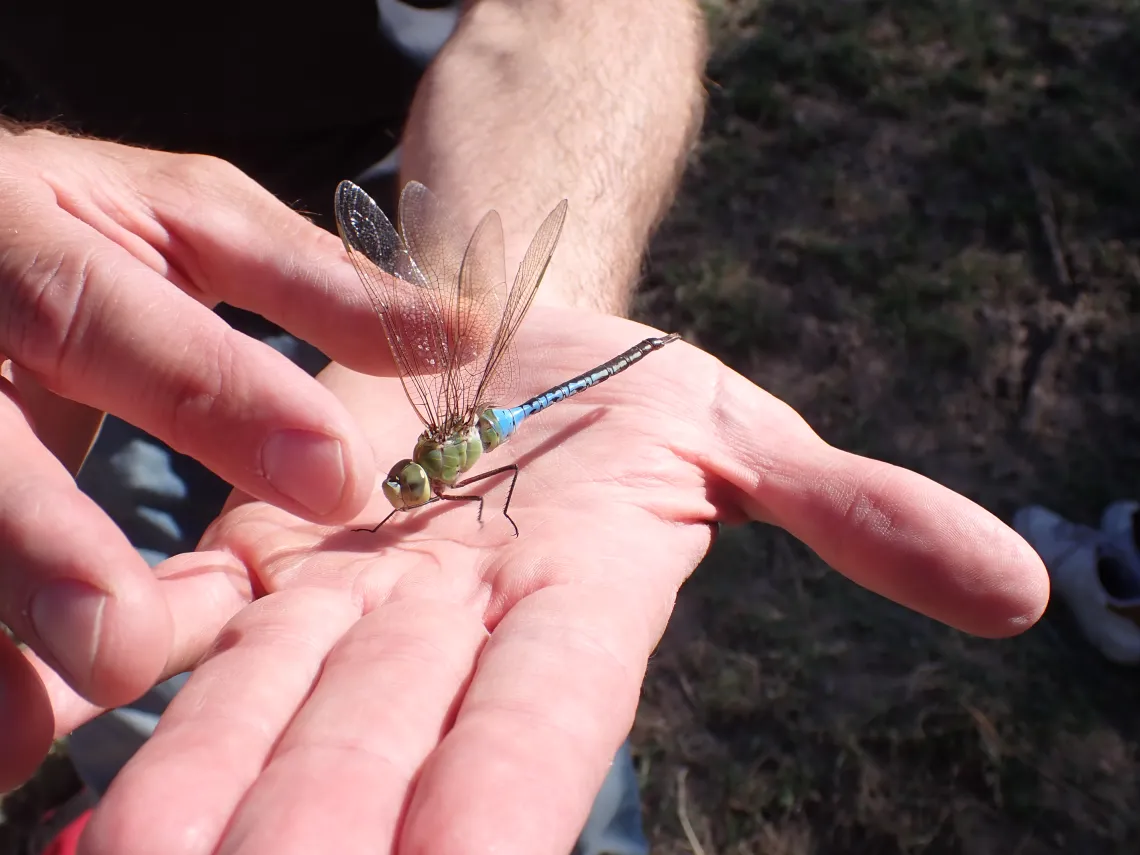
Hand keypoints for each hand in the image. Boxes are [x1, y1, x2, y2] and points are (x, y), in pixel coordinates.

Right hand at [0, 130, 388, 786]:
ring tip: (25, 735)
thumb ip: (311, 279)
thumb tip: (463, 332)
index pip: (103, 314)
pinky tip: (8, 739)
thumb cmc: (85, 224)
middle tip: (129, 648)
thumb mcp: (188, 221)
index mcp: (23, 230)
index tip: (335, 478)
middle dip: (45, 545)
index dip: (214, 397)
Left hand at [44, 308, 1046, 854]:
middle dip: (307, 836)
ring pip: (265, 703)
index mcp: (574, 605)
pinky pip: (194, 619)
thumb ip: (854, 511)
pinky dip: (133, 672)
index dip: (501, 812)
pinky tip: (60, 728)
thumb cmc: (646, 399)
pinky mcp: (265, 543)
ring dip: (193, 791)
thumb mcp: (751, 437)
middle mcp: (449, 630)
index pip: (540, 734)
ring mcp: (346, 593)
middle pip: (374, 750)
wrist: (518, 334)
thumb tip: (1017, 590)